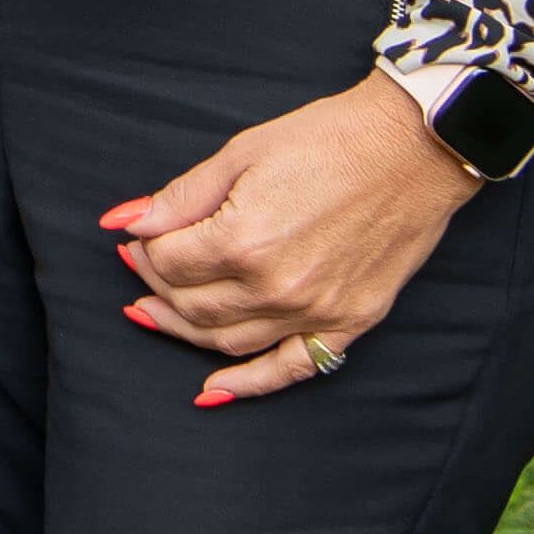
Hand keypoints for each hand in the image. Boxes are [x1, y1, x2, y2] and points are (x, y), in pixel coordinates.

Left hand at [108, 70, 481, 405]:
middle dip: (156, 286)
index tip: (140, 236)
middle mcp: (276, 286)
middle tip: (142, 266)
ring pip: (228, 342)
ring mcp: (316, 311)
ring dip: (183, 331)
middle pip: (191, 306)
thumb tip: (123, 221)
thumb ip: (180, 196)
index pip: (169, 263)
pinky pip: (292, 368)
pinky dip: (249, 385)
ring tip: (155, 312)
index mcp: (243, 240)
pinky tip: (212, 393)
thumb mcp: (241, 153)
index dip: (145, 249)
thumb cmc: (326, 140)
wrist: (410, 148)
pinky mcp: (350, 322)